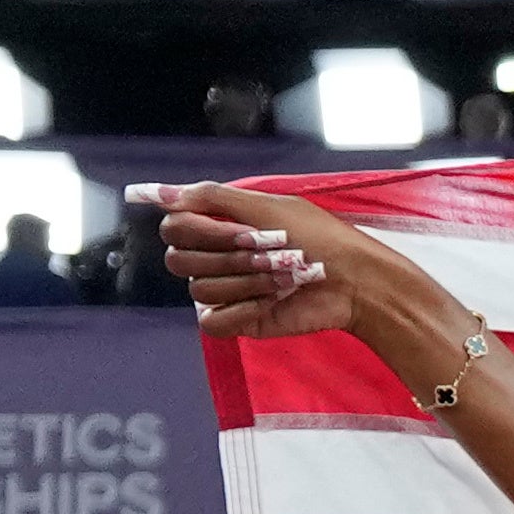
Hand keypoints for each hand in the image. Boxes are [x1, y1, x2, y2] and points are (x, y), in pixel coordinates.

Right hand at [148, 181, 398, 341]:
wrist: (356, 281)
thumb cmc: (320, 239)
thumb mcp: (267, 206)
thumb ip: (211, 196)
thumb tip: (157, 193)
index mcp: (217, 227)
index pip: (174, 228)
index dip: (204, 231)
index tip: (246, 230)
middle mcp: (214, 257)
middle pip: (178, 260)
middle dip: (230, 256)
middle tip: (272, 254)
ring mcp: (225, 290)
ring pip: (199, 289)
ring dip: (247, 281)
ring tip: (283, 277)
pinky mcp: (239, 320)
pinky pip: (212, 321)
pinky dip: (243, 310)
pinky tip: (273, 302)